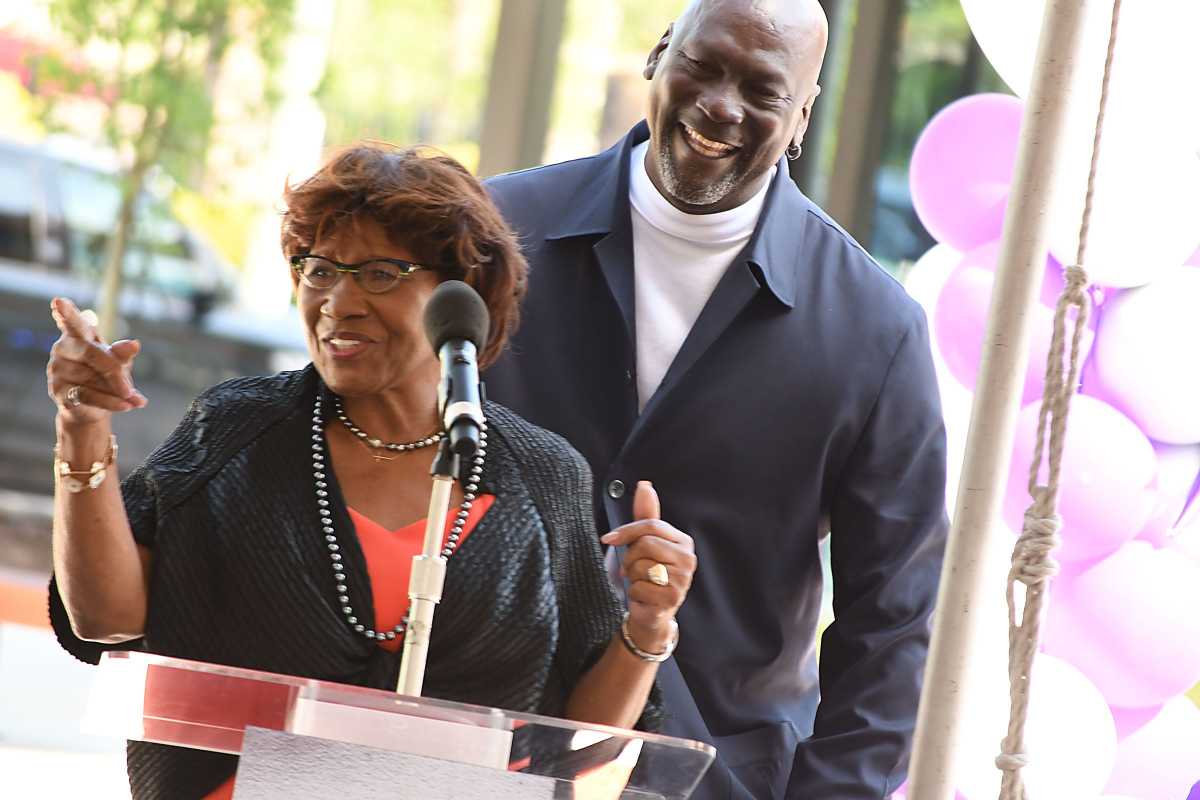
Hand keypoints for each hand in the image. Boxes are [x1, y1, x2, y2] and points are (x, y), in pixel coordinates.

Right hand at [47, 297, 146, 426]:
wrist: (92, 407)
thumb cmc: (105, 376)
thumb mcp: (119, 363)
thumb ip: (123, 354)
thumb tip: (134, 344)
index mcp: (79, 335)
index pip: (72, 322)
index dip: (66, 312)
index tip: (58, 301)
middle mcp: (63, 349)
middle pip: (91, 353)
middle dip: (115, 371)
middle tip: (130, 388)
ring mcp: (57, 370)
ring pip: (91, 378)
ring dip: (115, 391)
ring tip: (131, 398)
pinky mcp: (58, 391)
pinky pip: (88, 395)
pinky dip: (110, 401)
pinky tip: (127, 406)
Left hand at [600, 481, 695, 652]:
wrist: (651, 612)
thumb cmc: (646, 574)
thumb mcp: (644, 542)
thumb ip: (645, 515)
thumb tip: (645, 485)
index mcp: (683, 542)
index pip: (651, 526)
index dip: (626, 531)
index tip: (608, 538)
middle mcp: (688, 559)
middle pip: (645, 544)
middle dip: (630, 557)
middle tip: (631, 568)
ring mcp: (683, 580)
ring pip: (641, 566)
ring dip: (632, 576)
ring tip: (640, 582)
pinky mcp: (673, 598)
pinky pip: (640, 587)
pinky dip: (634, 592)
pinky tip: (642, 596)